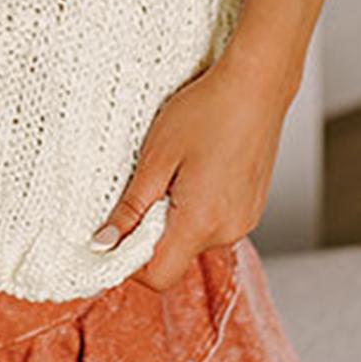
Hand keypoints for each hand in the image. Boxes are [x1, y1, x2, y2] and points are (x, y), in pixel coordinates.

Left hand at [90, 50, 297, 290]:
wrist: (256, 86)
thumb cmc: (207, 111)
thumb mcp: (156, 156)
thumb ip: (131, 207)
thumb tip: (104, 241)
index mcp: (201, 222)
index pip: (158, 276)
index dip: (129, 262)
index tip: (113, 235)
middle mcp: (227, 230)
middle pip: (175, 257)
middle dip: (150, 232)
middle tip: (144, 187)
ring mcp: (244, 220)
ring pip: (193, 238)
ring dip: (174, 217)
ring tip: (173, 172)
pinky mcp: (251, 208)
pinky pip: (214, 223)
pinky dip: (195, 207)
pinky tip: (195, 170)